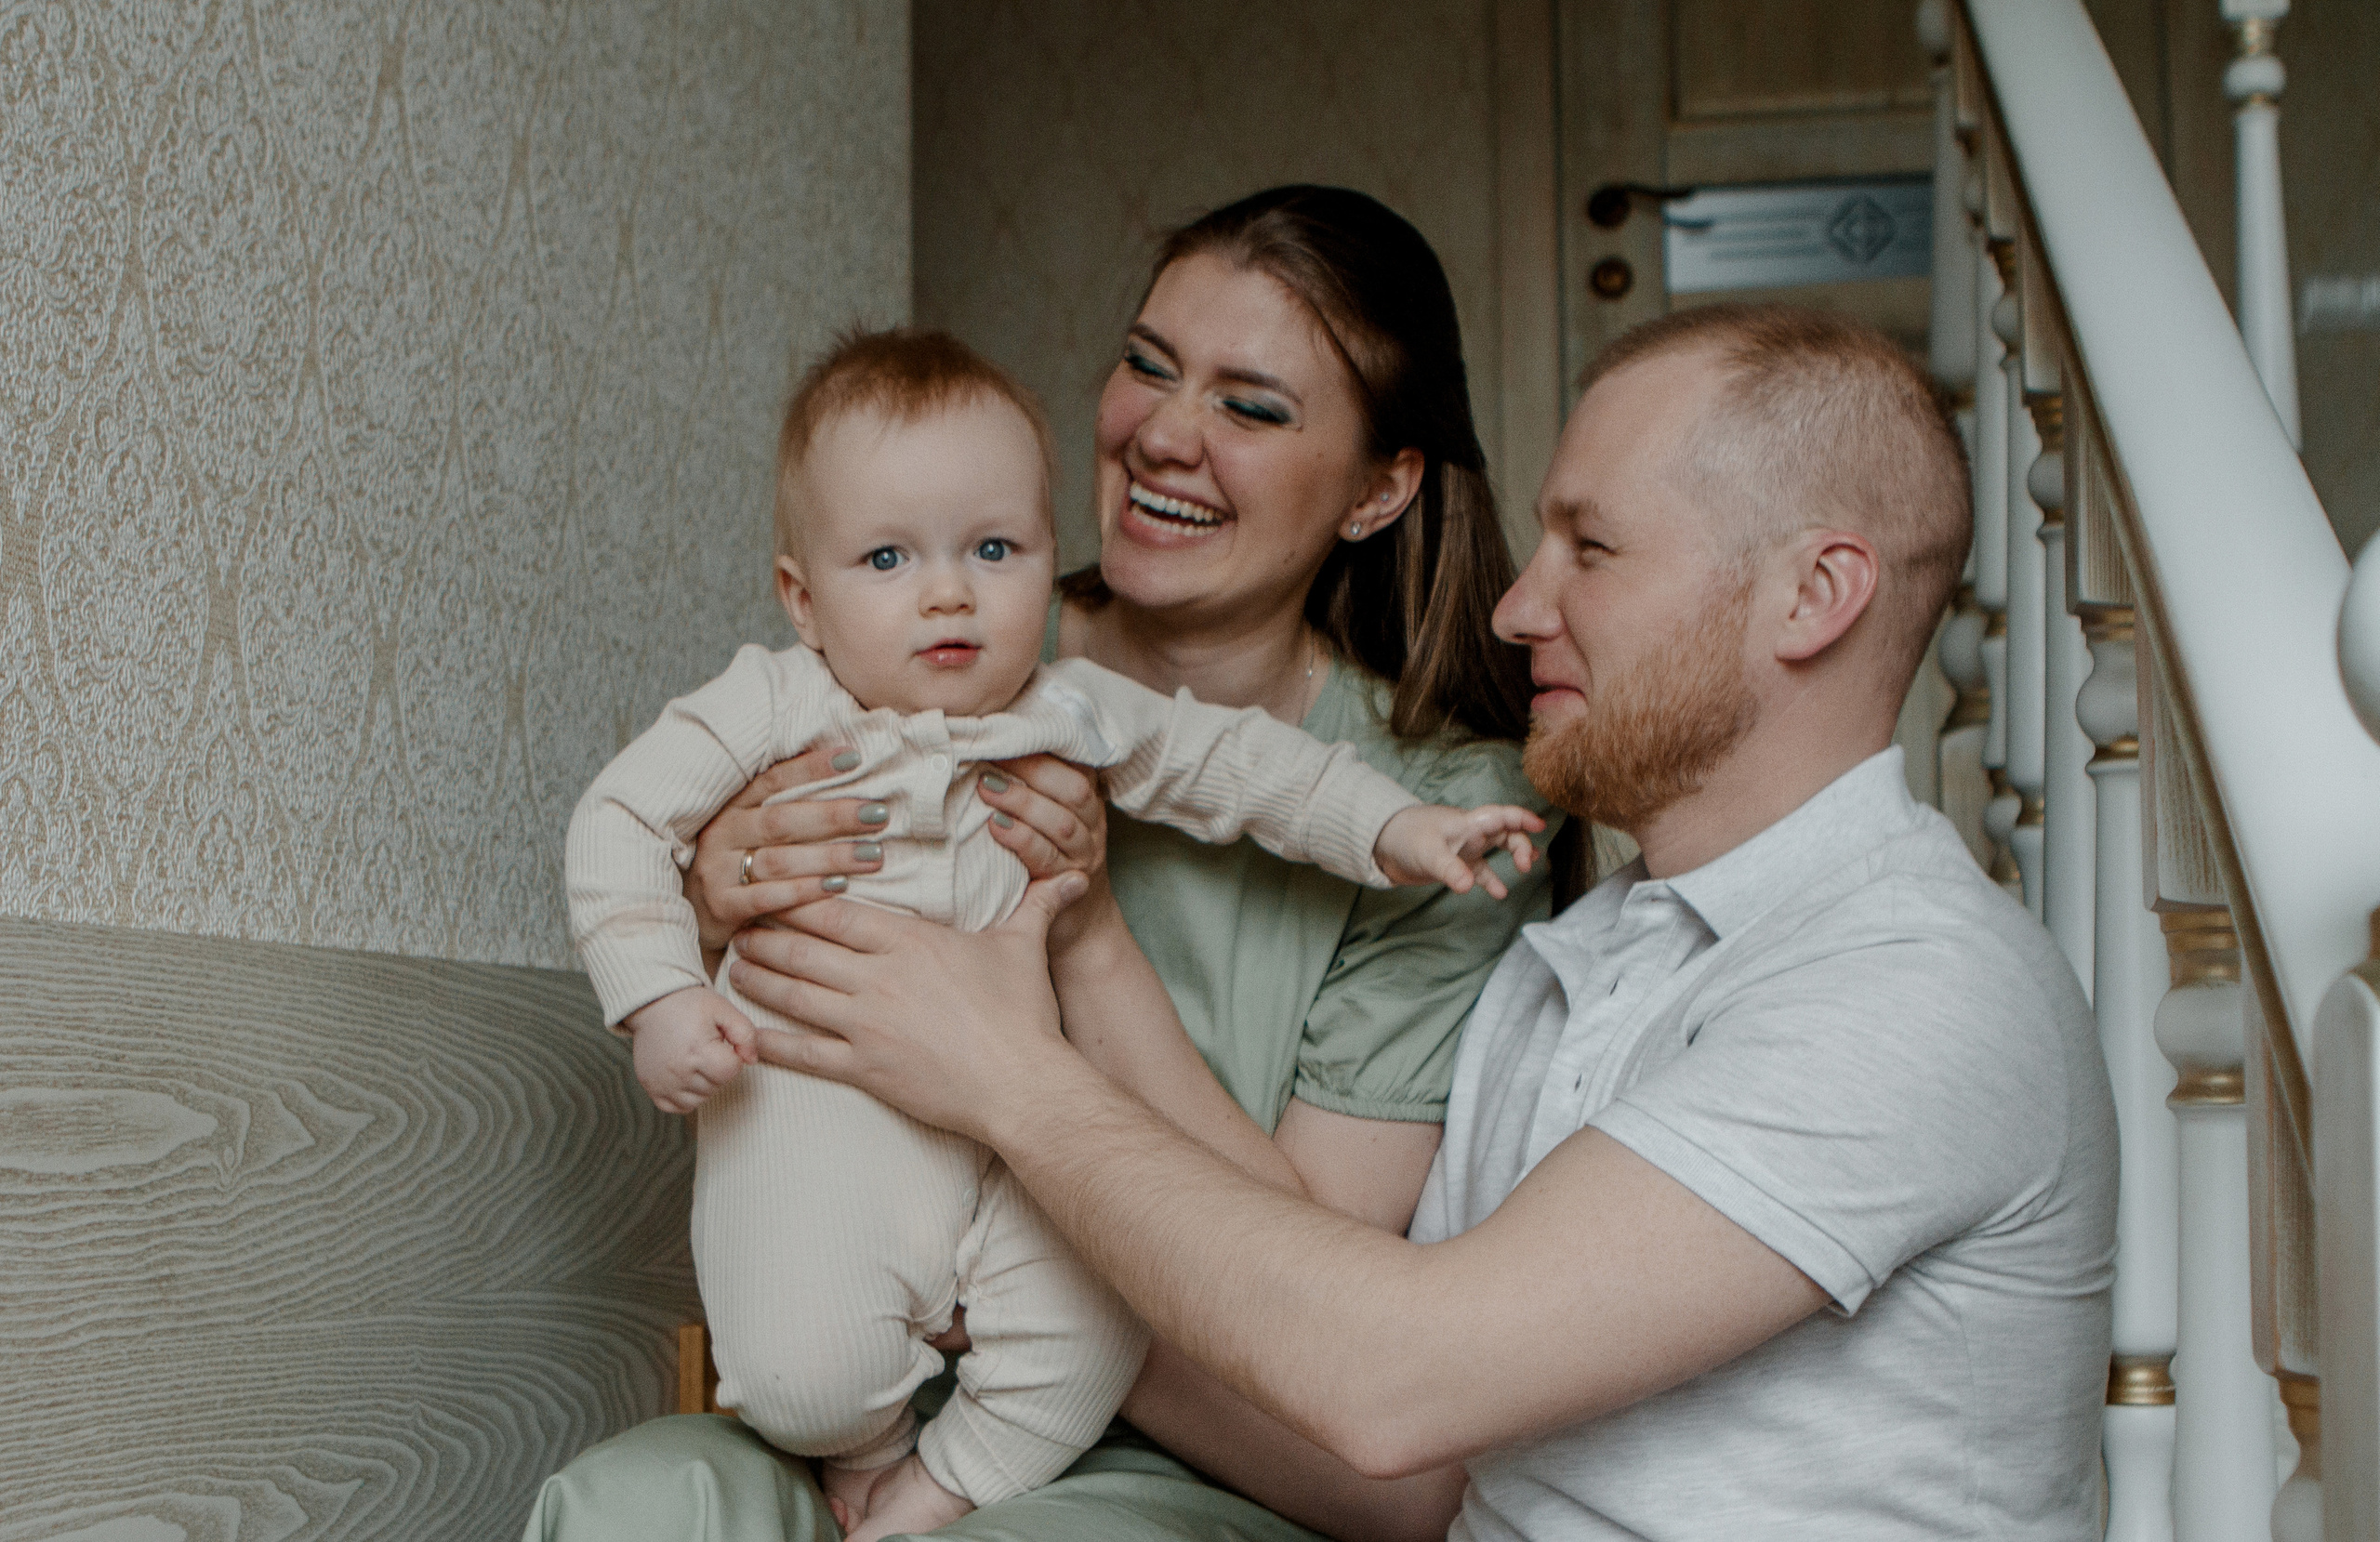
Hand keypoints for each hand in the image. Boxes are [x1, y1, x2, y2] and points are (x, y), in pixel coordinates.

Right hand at [624, 986, 759, 1113]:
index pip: (731, 1071)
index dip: (732, 1057)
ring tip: (696, 1060)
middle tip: (706, 1048)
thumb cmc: (689, 1005)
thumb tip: (751, 1060)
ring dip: (704, 1084)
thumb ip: (745, 1034)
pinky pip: (679, 1107)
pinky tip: (685, 1076)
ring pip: (701, 1099)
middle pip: (717, 1086)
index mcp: (698, 1050)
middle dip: (718, 1069)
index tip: (721, 1043)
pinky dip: (686, 1096)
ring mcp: (664, 1083)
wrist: (652, 1004)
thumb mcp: (723, 1009)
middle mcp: (679, 1071)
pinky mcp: (653, 1089)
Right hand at [682, 743, 889, 954]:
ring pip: (779, 861)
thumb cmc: (737, 865)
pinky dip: (804, 893)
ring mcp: (717, 871)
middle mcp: (721, 834)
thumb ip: (787, 808)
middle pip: (782, 821)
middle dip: (833, 816)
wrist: (690, 917)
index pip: (774, 779)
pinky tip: (838, 888)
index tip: (853, 758)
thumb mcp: (751, 831)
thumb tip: (845, 773)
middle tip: (878, 814)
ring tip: (873, 855)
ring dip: (830, 857)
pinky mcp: (720, 908)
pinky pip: (766, 899)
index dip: (812, 767)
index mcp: (732, 807)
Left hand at [729, 874, 1089, 1143]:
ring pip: (793, 995)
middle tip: (740, 928)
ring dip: (758, 980)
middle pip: (802, 949)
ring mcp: (865, 1025)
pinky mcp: (863, 1069)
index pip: (834, 911)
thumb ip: (1037, 904)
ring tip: (736, 968)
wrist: (1023, 1084)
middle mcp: (877, 978)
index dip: (796, 899)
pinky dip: (769, 1043)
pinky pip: (802, 1054)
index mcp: (909, 941)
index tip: (774, 891)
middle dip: (765, 936)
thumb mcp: (1024, 947)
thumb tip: (1070, 875)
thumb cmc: (1024, 1015)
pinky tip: (746, 1035)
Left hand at [976, 754, 1115, 954]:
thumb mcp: (1049, 818)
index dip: (1045, 748)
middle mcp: (1092, 825)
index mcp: (1087, 802)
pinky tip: (996, 828)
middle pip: (1073, 790)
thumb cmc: (1049, 859)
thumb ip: (1033, 787)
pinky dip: (1021, 839)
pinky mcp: (1066, 883)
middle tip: (990, 757)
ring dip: (1022, 803)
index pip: (1076, 765)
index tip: (1008, 733)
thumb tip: (987, 747)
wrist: (1076, 922)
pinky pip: (1046, 857)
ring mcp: (1082, 855)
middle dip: (1032, 770)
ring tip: (986, 790)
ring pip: (1060, 822)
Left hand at [1373, 804, 1544, 898]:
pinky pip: (1480, 871)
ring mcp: (1463, 848)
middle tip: (1526, 864)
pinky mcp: (1455, 864)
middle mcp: (1469, 833)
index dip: (1522, 818)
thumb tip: (1468, 886)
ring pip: (1496, 849)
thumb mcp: (1429, 853)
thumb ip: (1450, 869)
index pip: (1500, 815)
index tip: (1539, 825)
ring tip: (1527, 869)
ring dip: (1512, 856)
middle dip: (1520, 844)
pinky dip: (1491, 880)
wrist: (1381, 844)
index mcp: (1467, 823)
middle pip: (1505, 833)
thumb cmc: (1405, 837)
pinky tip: (1499, 893)